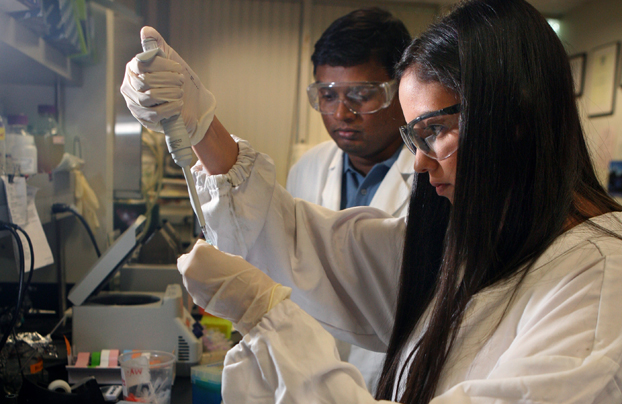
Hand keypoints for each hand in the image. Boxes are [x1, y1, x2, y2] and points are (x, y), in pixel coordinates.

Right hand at [120, 26, 215, 144]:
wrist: (194, 105)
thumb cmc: (180, 81)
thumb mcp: (171, 59)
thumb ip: (158, 44)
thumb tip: (146, 30)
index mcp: (134, 69)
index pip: (141, 64)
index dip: (161, 66)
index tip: (178, 68)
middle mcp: (130, 86)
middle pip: (145, 81)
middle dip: (168, 81)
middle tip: (181, 81)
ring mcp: (134, 103)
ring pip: (148, 97)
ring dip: (170, 94)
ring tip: (180, 93)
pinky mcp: (143, 118)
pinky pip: (154, 114)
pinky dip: (169, 108)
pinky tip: (178, 105)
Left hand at [178, 240, 290, 333]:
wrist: (251, 302)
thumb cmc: (245, 277)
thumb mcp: (232, 258)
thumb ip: (216, 257)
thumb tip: (211, 260)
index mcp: (200, 253)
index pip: (199, 246)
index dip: (209, 250)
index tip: (216, 255)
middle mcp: (190, 268)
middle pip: (188, 261)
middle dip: (199, 263)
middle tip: (214, 267)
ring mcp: (191, 286)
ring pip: (190, 276)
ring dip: (200, 276)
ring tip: (218, 281)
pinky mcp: (195, 299)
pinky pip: (196, 289)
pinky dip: (204, 288)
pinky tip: (218, 290)